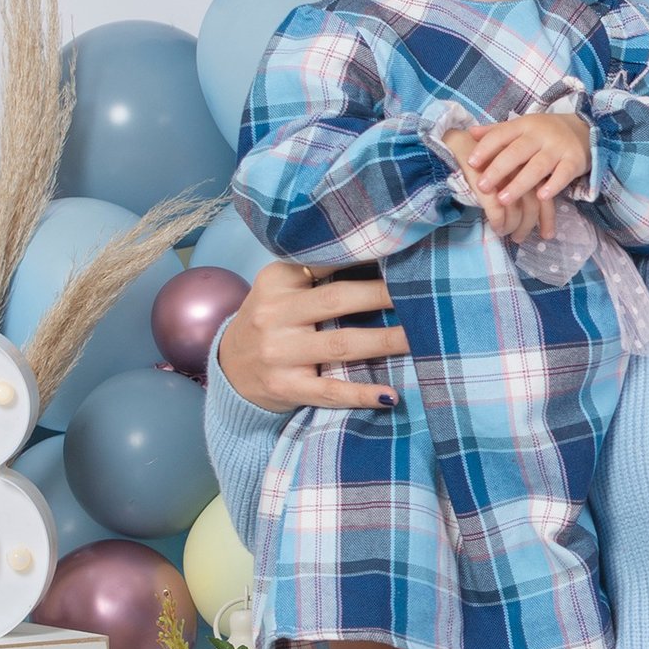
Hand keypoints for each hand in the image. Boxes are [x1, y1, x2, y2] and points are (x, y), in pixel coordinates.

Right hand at [210, 261, 409, 414]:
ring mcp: (279, 354)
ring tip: (419, 337)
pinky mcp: (286, 388)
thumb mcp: (279, 288)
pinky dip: (361, 394)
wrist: (229, 369)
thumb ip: (316, 271)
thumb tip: (379, 255)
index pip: (323, 262)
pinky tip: (390, 395)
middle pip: (337, 300)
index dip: (362, 257)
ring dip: (384, 341)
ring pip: (341, 344)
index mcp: (276, 281)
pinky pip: (330, 391)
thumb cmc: (270, 322)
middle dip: (381, 296)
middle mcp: (274, 314)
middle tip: (420, 291)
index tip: (400, 253)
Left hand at [464, 113, 589, 241]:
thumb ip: (497, 131)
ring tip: (503, 200)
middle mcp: (540, 135)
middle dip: (498, 170)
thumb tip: (470, 132)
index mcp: (524, 125)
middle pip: (517, 152)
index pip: (501, 134)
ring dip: (519, 184)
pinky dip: (553, 185)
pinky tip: (541, 197)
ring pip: (537, 167)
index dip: (485, 148)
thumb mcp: (522, 127)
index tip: (470, 163)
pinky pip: (563, 174)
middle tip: (482, 187)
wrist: (584, 129)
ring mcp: (558, 148)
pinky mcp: (574, 161)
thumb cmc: (545, 132)